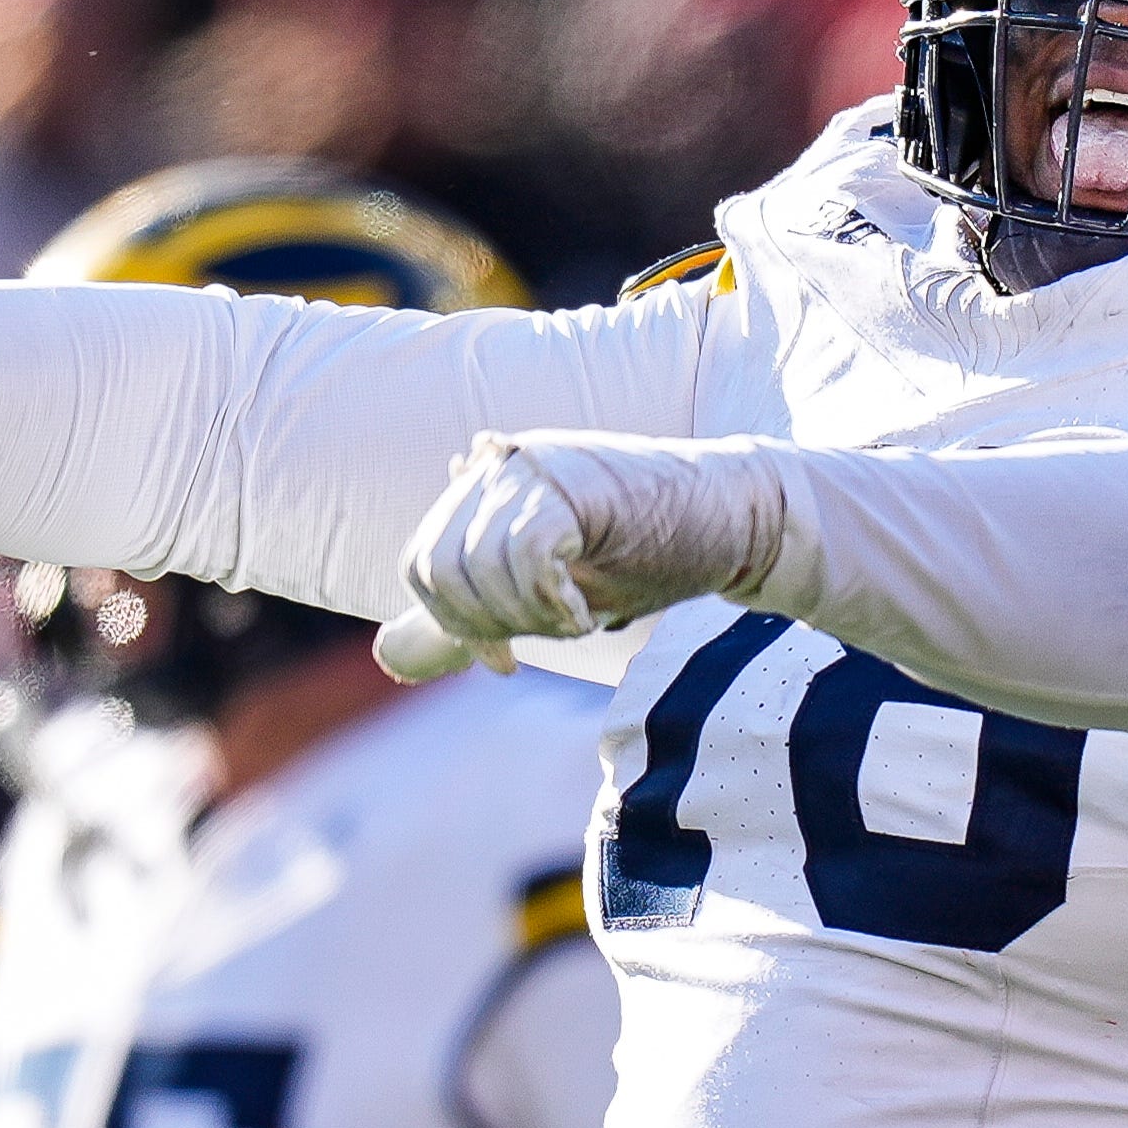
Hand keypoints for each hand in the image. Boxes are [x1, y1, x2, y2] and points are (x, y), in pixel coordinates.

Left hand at [374, 431, 784, 683]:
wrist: (741, 517)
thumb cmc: (656, 555)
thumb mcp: (548, 595)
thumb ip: (475, 615)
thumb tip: (386, 655)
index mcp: (486, 488)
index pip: (420, 564)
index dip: (455, 625)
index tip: (505, 662)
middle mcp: (500, 465)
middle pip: (439, 567)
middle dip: (488, 625)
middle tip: (550, 635)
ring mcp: (533, 465)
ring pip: (479, 564)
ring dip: (529, 616)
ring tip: (579, 618)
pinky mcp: (573, 479)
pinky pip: (526, 552)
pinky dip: (552, 601)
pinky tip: (588, 609)